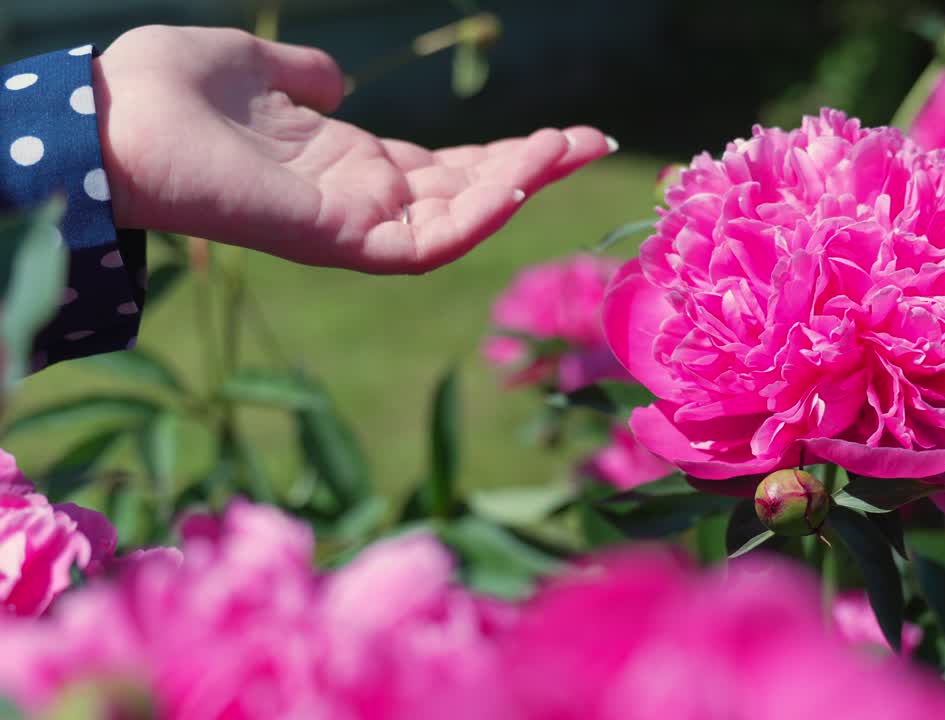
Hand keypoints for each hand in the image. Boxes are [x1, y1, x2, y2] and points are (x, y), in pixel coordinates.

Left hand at [94, 25, 613, 273]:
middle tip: (594, 139)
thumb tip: (333, 80)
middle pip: (466, 194)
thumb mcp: (257, 68)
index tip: (561, 132)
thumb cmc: (168, 89)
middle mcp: (359, 201)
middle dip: (533, 168)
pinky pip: (423, 241)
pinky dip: (474, 217)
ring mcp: (352, 225)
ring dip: (518, 186)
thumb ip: (305, 77)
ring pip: (458, 220)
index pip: (444, 170)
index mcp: (346, 164)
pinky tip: (518, 181)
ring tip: (571, 147)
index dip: (502, 154)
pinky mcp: (338, 239)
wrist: (110, 114)